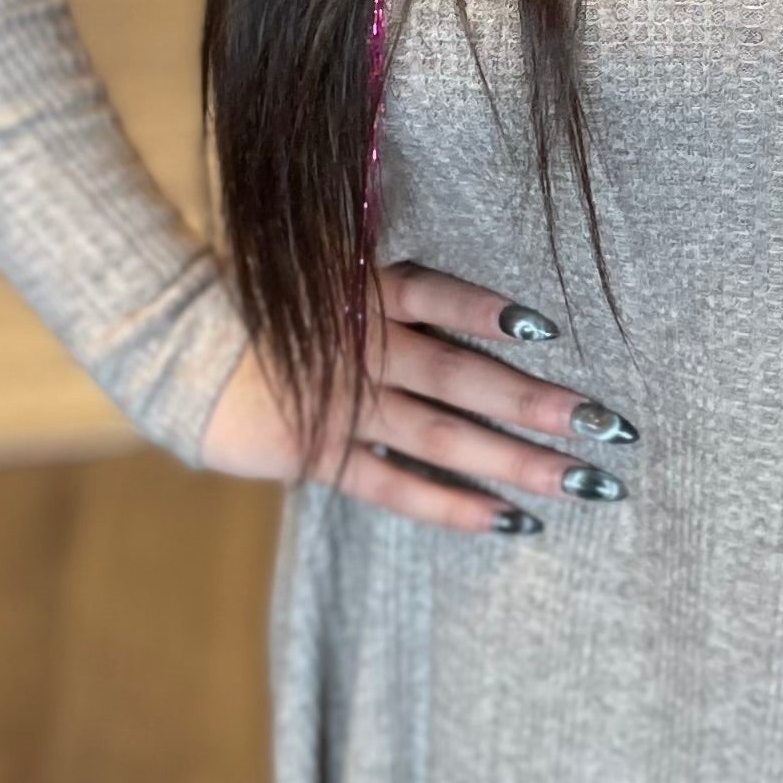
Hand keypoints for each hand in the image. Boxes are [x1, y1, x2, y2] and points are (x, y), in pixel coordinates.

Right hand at [198, 258, 634, 539]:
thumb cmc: (263, 297)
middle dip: (539, 404)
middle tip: (608, 427)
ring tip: (576, 481)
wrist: (174, 348)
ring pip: (443, 436)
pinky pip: (395, 486)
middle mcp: (363, 348)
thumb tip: (477, 288)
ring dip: (513, 460)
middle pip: (465, 378)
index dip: (494, 312)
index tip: (553, 331)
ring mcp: (345, 406)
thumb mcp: (324, 263)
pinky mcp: (323, 453)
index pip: (441, 297)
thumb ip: (391, 277)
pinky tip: (507, 519)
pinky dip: (450, 504)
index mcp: (363, 291)